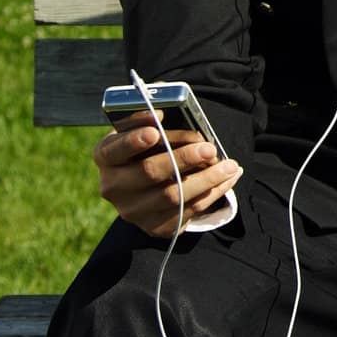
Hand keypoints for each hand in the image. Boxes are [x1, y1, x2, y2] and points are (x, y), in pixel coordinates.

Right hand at [93, 110, 241, 236]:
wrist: (150, 184)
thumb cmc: (150, 146)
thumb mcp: (144, 129)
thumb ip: (151, 119)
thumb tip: (164, 110)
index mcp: (105, 157)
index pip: (114, 149)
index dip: (133, 141)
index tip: (155, 131)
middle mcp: (113, 186)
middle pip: (149, 173)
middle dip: (184, 158)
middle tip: (209, 148)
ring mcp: (132, 210)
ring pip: (173, 196)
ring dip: (206, 179)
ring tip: (230, 165)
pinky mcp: (155, 226)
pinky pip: (188, 211)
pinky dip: (213, 192)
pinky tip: (228, 178)